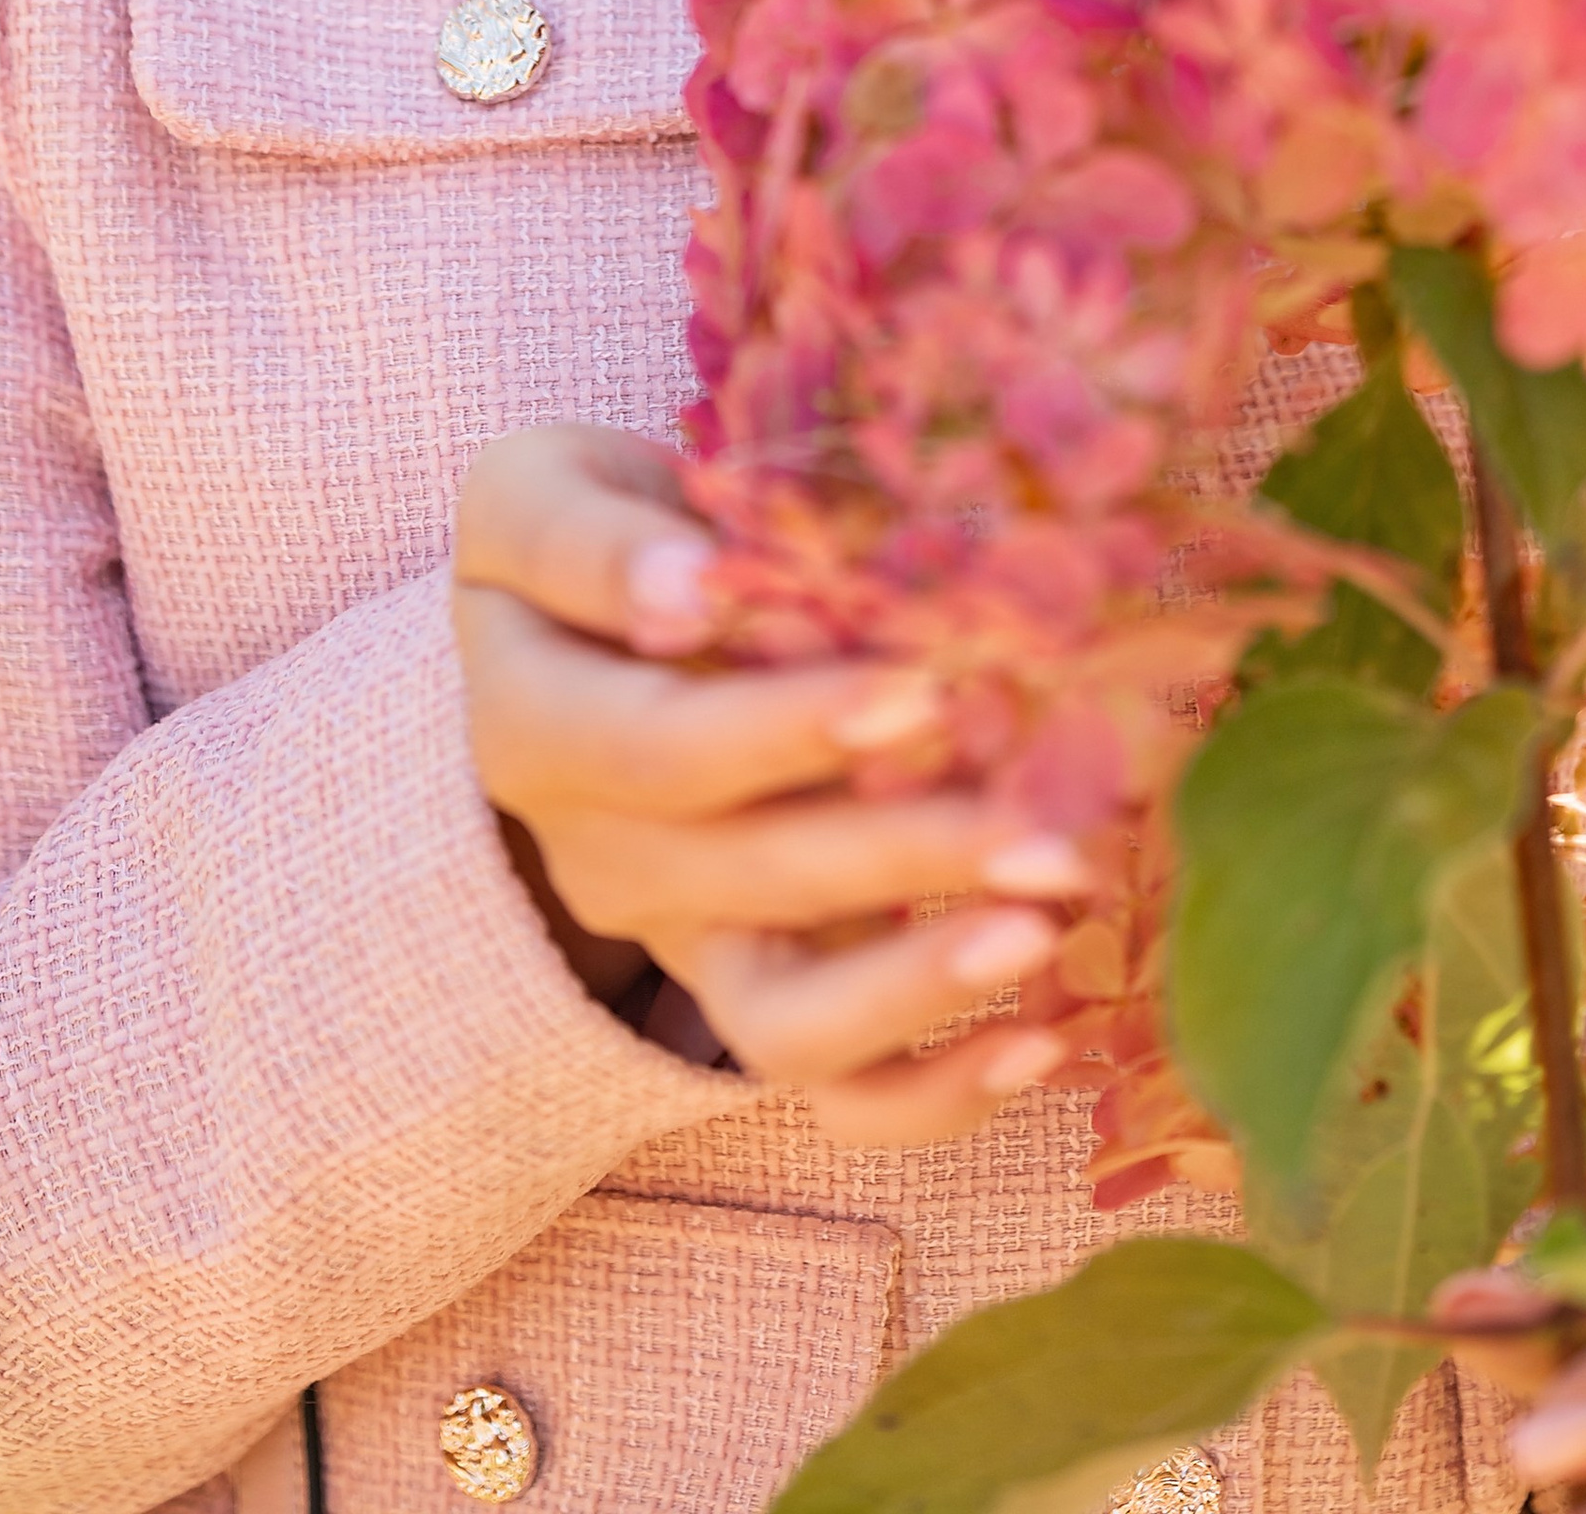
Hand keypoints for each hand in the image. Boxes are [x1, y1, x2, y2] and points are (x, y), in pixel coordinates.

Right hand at [453, 423, 1089, 1147]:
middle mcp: (603, 857)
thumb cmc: (594, 532)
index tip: (922, 692)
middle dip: (907, 857)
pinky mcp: (754, 989)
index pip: (662, 750)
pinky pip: (831, 1089)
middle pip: (753, 881)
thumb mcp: (543, 491)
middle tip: (1048, 828)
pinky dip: (932, 1093)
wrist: (595, 620)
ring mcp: (682, 939)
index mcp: (537, 726)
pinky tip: (1042, 1042)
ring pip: (782, 1024)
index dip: (788, 733)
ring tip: (1043, 930)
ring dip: (916, 988)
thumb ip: (593, 538)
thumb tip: (686, 593)